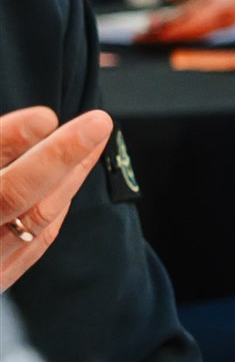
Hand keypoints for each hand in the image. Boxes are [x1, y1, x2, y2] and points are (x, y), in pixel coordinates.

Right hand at [0, 105, 112, 290]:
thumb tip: (33, 126)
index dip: (7, 140)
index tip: (46, 116)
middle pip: (12, 196)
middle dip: (60, 156)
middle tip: (99, 122)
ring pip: (35, 222)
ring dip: (71, 175)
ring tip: (96, 134)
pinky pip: (33, 245)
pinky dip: (58, 207)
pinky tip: (74, 179)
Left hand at [139, 0, 234, 41]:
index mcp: (222, 4)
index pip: (187, 23)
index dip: (164, 28)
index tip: (144, 29)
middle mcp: (226, 19)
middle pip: (189, 33)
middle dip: (164, 35)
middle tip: (139, 37)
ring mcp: (229, 23)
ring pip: (195, 34)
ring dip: (173, 33)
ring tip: (149, 32)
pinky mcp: (228, 22)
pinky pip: (202, 29)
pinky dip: (185, 29)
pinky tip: (168, 26)